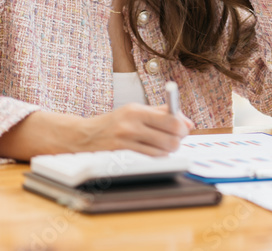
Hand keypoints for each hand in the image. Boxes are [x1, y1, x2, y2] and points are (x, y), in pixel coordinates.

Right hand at [78, 103, 194, 155]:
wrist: (84, 136)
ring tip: (161, 144)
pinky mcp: (123, 157)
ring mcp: (126, 144)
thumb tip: (187, 123)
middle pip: (170, 139)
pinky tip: (151, 151)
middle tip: (176, 138)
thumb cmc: (115, 122)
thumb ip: (162, 113)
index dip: (182, 127)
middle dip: (178, 140)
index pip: (170, 120)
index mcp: (136, 111)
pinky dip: (156, 157)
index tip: (184, 128)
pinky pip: (150, 160)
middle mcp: (130, 126)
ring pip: (163, 152)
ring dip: (167, 150)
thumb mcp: (135, 110)